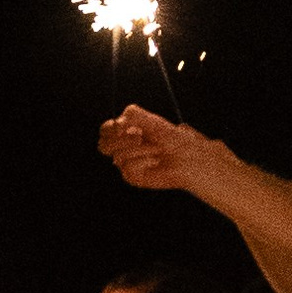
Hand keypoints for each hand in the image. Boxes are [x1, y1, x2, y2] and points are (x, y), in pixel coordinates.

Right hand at [98, 106, 214, 192]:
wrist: (188, 156)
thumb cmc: (173, 138)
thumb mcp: (151, 120)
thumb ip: (131, 115)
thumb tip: (116, 127)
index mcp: (127, 133)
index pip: (105, 131)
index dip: (109, 129)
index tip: (123, 126)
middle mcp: (124, 149)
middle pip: (103, 145)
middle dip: (121, 140)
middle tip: (139, 137)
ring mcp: (127, 164)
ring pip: (118, 156)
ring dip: (140, 150)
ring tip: (156, 150)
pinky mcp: (133, 177)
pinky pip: (128, 167)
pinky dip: (143, 161)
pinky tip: (155, 161)